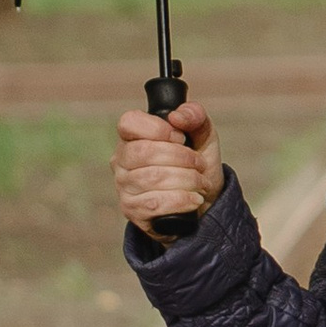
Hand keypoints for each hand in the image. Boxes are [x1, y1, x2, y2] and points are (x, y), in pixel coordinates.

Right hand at [111, 94, 223, 229]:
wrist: (204, 201)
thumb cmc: (197, 164)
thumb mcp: (202, 135)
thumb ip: (194, 116)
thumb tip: (177, 116)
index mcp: (132, 136)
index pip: (129, 123)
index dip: (158, 129)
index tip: (181, 137)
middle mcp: (122, 160)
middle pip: (144, 152)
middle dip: (181, 157)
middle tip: (200, 164)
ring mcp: (124, 186)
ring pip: (152, 178)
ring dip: (186, 179)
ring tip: (201, 183)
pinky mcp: (132, 210)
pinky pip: (154, 203)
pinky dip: (181, 200)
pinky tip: (194, 199)